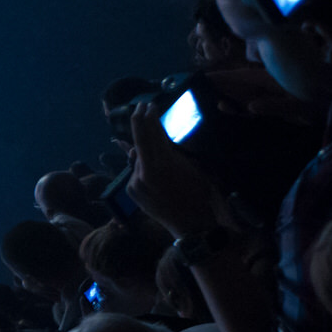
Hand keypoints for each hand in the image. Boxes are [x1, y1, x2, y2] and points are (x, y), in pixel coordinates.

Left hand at [128, 103, 223, 238]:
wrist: (192, 226)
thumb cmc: (200, 193)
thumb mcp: (193, 167)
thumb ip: (173, 151)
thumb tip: (157, 138)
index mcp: (162, 164)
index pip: (151, 133)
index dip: (149, 117)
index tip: (149, 105)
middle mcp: (144, 172)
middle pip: (138, 140)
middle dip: (139, 121)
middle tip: (139, 106)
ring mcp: (135, 182)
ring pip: (136, 156)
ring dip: (141, 145)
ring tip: (142, 127)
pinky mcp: (131, 191)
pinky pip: (134, 170)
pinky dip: (140, 162)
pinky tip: (137, 153)